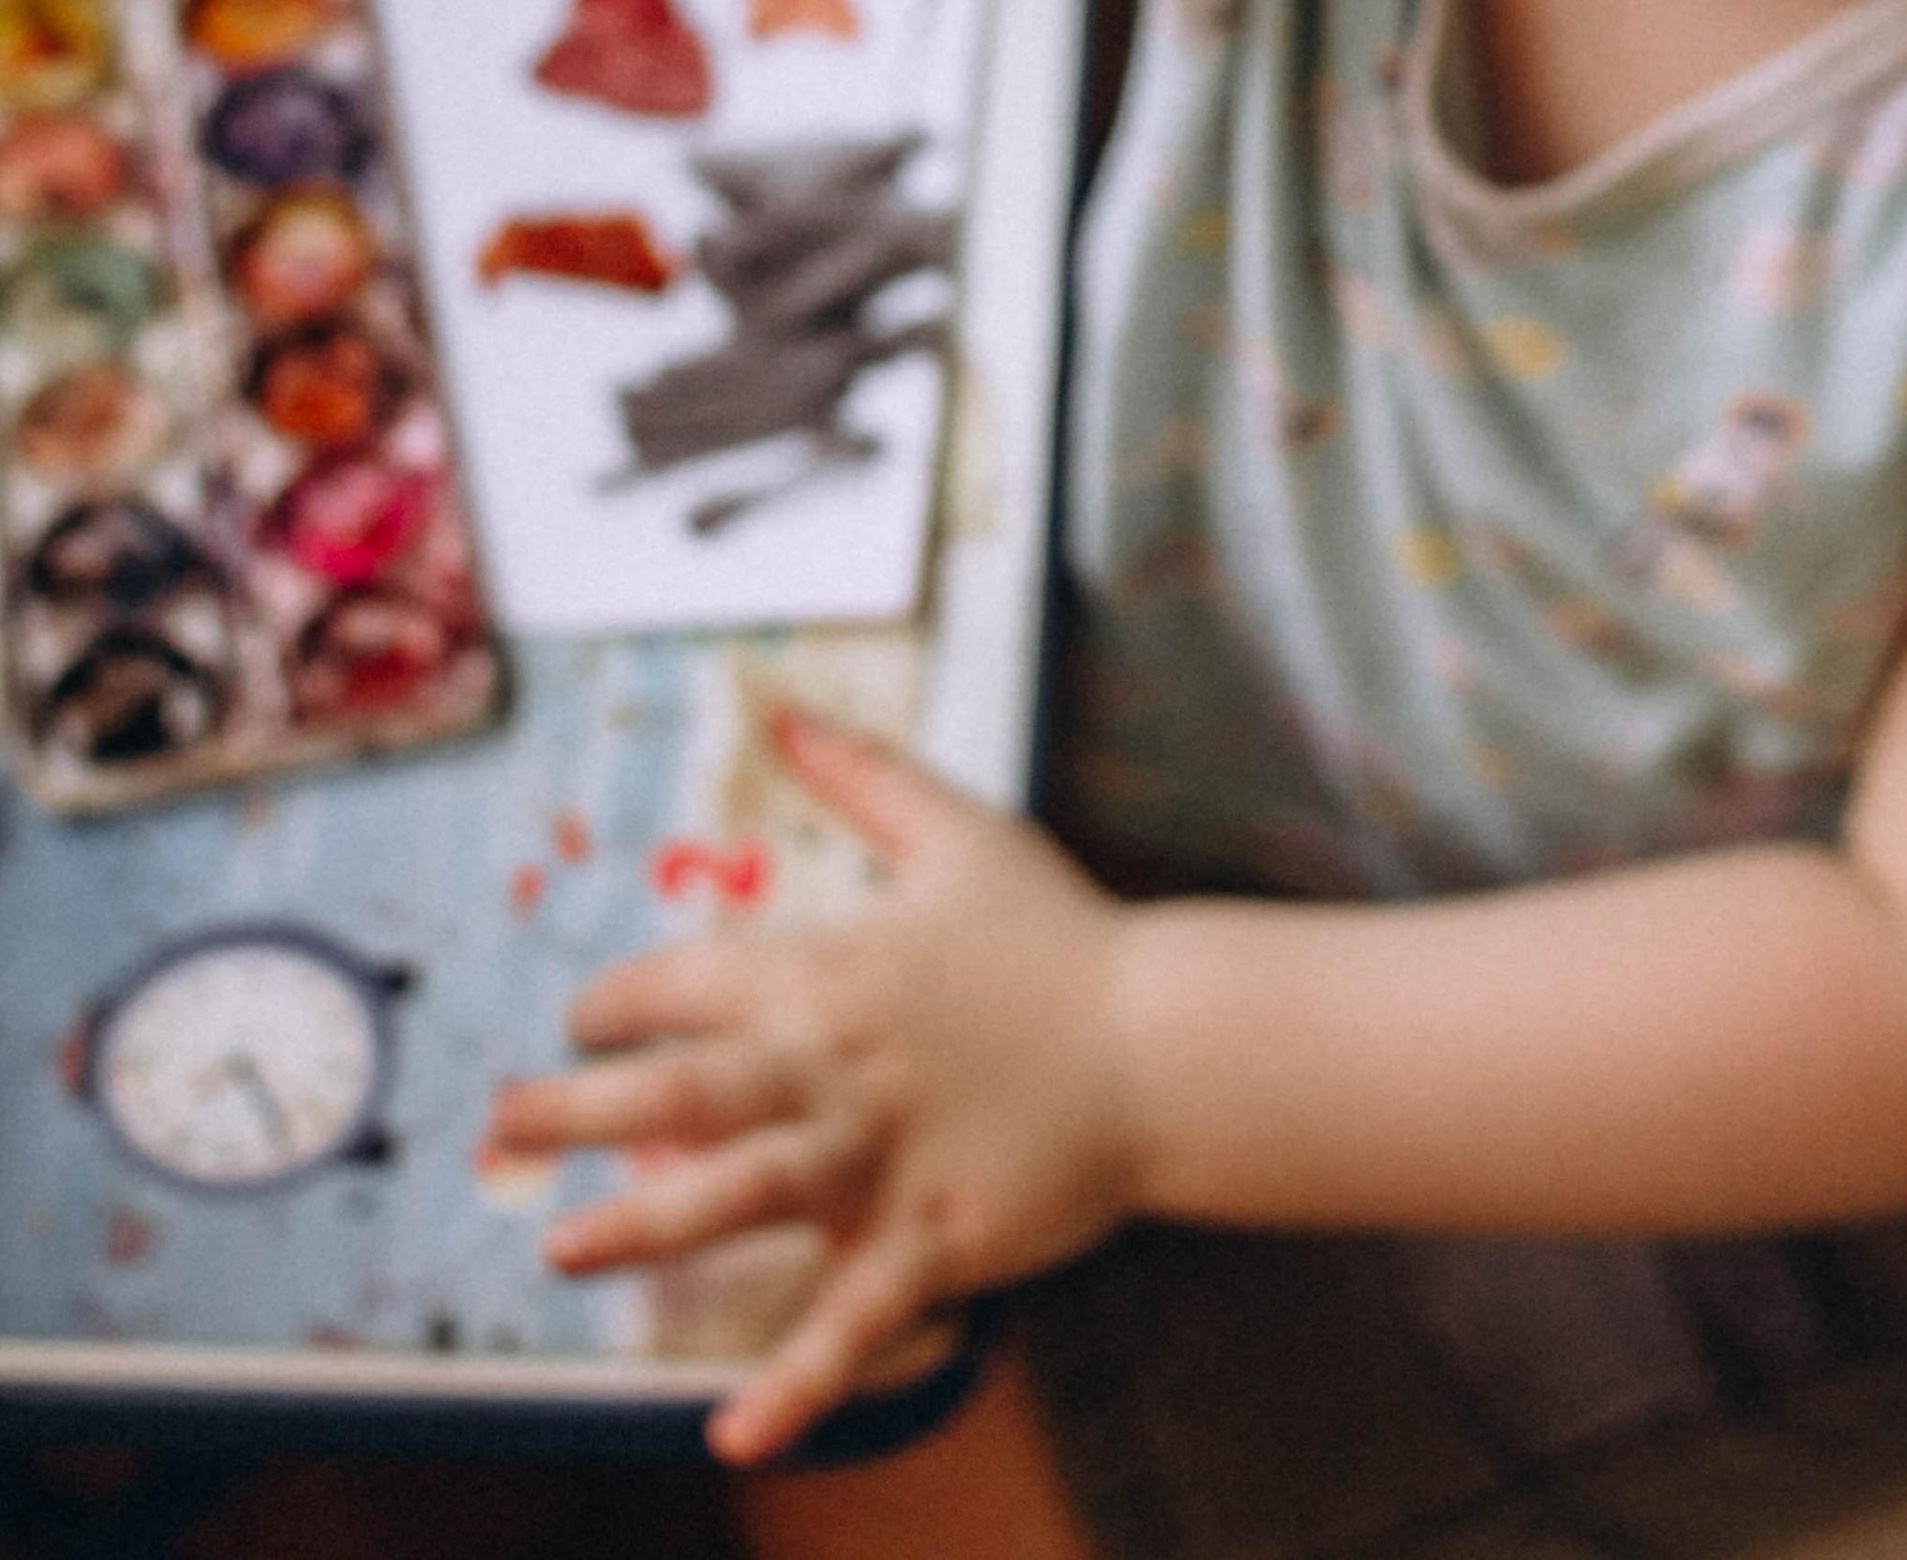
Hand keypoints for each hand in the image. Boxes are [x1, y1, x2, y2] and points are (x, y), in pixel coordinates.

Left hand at [483, 720, 1143, 1465]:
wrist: (1165, 1039)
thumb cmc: (1059, 937)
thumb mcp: (960, 831)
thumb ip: (863, 775)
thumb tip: (781, 710)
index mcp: (834, 969)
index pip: (690, 981)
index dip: (619, 1001)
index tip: (580, 1023)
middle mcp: (838, 1066)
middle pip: (681, 1089)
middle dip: (577, 1111)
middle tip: (500, 1130)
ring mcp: (882, 1160)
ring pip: (739, 1194)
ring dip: (640, 1226)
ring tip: (557, 1249)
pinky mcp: (934, 1239)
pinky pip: (852, 1319)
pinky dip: (794, 1382)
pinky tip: (733, 1436)